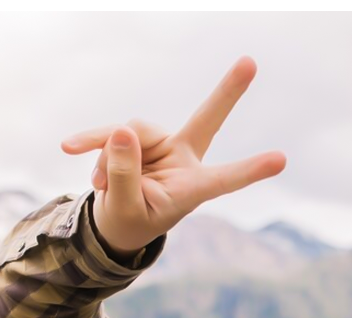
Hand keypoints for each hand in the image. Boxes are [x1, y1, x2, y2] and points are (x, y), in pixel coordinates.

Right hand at [60, 58, 285, 255]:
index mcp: (191, 190)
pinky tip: (71, 149)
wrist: (114, 222)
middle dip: (227, 92)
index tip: (280, 160)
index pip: (224, 179)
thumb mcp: (123, 208)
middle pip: (206, 120)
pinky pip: (112, 130)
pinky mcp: (139, 136)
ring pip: (132, 131)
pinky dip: (92, 142)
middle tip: (250, 62)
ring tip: (100, 185)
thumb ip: (123, 174)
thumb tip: (121, 131)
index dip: (249, 170)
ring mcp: (163, 146)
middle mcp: (183, 162)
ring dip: (107, 158)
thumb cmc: (129, 222)